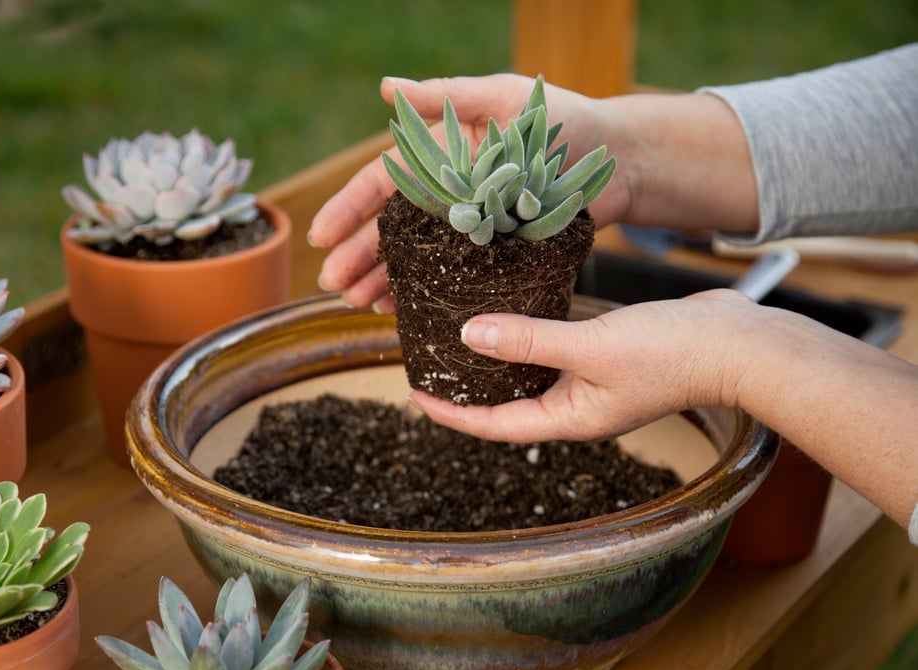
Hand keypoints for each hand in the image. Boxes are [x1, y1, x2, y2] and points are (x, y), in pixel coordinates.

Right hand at [311, 74, 628, 311]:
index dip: (349, 209)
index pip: (384, 183)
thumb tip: (387, 88)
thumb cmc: (564, 119)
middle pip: (392, 229)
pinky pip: (453, 279)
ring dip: (383, 280)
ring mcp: (471, 228)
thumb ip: (447, 95)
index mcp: (443, 157)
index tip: (320, 237)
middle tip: (335, 286)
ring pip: (416, 258)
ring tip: (359, 304)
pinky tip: (401, 310)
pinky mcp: (496, 256)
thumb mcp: (503, 98)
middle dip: (358, 257)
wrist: (621, 159)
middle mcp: (450, 194)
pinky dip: (424, 294)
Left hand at [409, 289, 751, 442]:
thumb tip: (469, 335)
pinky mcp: (609, 353)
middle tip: (432, 359)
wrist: (742, 343)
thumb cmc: (674, 354)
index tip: (415, 395)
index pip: (494, 425)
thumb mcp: (591, 346)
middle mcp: (577, 406)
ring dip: (499, 355)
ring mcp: (594, 381)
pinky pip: (558, 346)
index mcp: (569, 419)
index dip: (452, 413)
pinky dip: (533, 331)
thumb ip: (529, 341)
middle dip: (469, 384)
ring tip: (462, 330)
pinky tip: (517, 305)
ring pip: (532, 371)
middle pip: (508, 400)